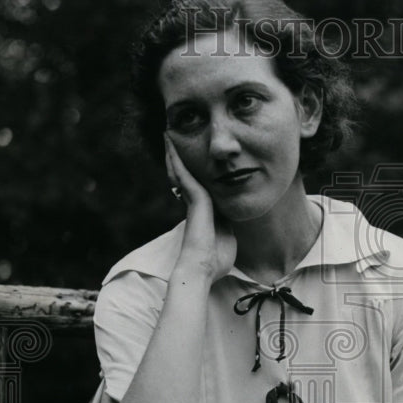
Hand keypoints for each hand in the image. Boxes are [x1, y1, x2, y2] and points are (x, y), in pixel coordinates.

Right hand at [165, 134, 236, 282]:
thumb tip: (234, 221)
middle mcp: (195, 204)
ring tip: (168, 136)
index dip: (193, 172)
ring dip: (174, 154)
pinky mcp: (193, 198)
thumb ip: (228, 226)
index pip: (197, 187)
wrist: (202, 267)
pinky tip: (171, 144)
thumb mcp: (228, 237)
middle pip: (185, 176)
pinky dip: (177, 158)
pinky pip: (184, 173)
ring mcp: (193, 200)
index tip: (191, 159)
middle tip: (171, 140)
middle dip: (179, 159)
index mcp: (204, 212)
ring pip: (181, 172)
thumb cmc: (216, 260)